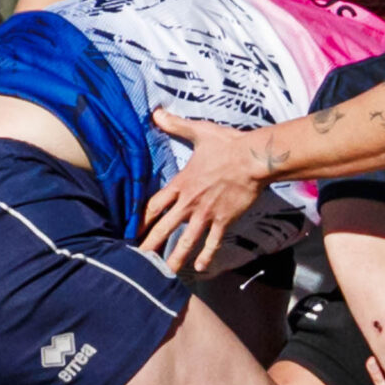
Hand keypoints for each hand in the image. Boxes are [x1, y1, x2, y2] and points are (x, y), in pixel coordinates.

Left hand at [141, 110, 269, 274]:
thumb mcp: (199, 131)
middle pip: (164, 228)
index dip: (140, 219)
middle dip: (149, 244)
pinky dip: (206, 255)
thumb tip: (157, 112)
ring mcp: (207, 214)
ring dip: (175, 257)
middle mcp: (190, 203)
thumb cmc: (227, 144)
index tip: (130, 230)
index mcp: (181, 184)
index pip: (153, 205)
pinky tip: (200, 267)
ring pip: (186, 240)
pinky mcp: (224, 220)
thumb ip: (175, 124)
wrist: (254, 159)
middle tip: (137, 258)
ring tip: (164, 272)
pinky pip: (213, 242)